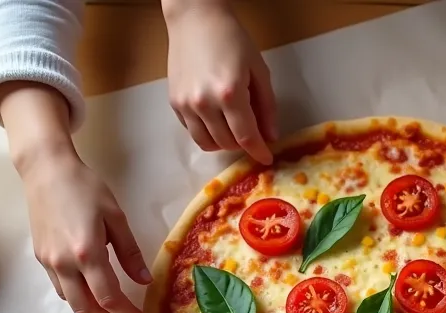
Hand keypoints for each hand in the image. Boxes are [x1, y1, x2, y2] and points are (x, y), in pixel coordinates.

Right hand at [19, 144, 151, 312]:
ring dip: (90, 305)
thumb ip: (129, 252)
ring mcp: (48, 262)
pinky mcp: (40, 257)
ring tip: (108, 295)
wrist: (46, 171)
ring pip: (70, 300)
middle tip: (125, 309)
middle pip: (85, 308)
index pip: (109, 298)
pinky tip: (88, 280)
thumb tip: (143, 280)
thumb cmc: (85, 187)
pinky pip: (59, 286)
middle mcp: (64, 263)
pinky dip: (76, 292)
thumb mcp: (116, 217)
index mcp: (87, 253)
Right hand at [165, 0, 276, 163]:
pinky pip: (192, 131)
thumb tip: (270, 136)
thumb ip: (266, 106)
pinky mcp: (174, 103)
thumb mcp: (258, 70)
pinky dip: (207, 132)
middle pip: (227, 143)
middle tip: (251, 133)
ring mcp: (186, 105)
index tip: (267, 159)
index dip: (259, 151)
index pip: (247, 137)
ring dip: (224, 143)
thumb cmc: (231, 39)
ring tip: (233, 129)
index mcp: (230, 94)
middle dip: (243, 144)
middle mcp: (205, 103)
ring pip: (206, 143)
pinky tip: (215, 118)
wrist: (195, 20)